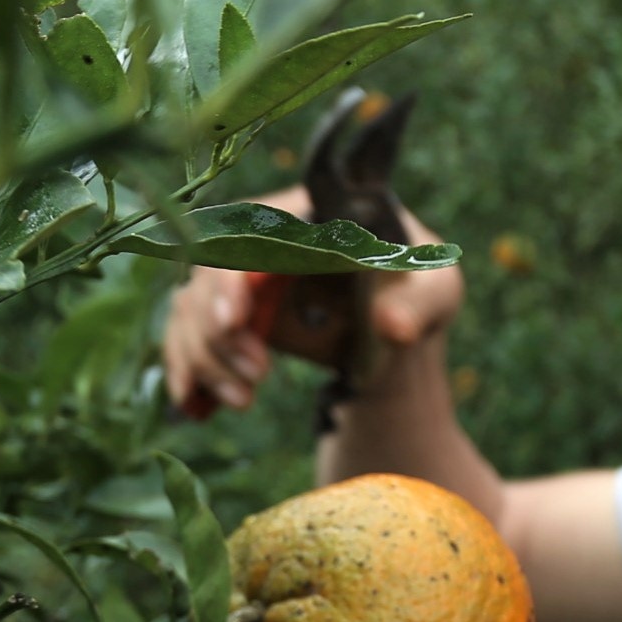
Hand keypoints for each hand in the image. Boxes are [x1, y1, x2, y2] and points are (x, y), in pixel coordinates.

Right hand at [159, 191, 466, 419]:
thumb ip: (418, 305)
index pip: (249, 232)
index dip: (233, 274)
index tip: (238, 321)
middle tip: (257, 377)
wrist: (391, 335)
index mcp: (307, 215)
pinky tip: (198, 406)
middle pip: (208, 272)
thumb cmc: (416, 294)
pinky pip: (186, 338)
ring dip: (204, 358)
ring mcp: (238, 276)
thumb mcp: (434, 294)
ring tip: (243, 401)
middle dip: (218, 330)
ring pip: (189, 308)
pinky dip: (187, 372)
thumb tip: (392, 325)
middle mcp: (261, 237)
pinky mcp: (225, 314)